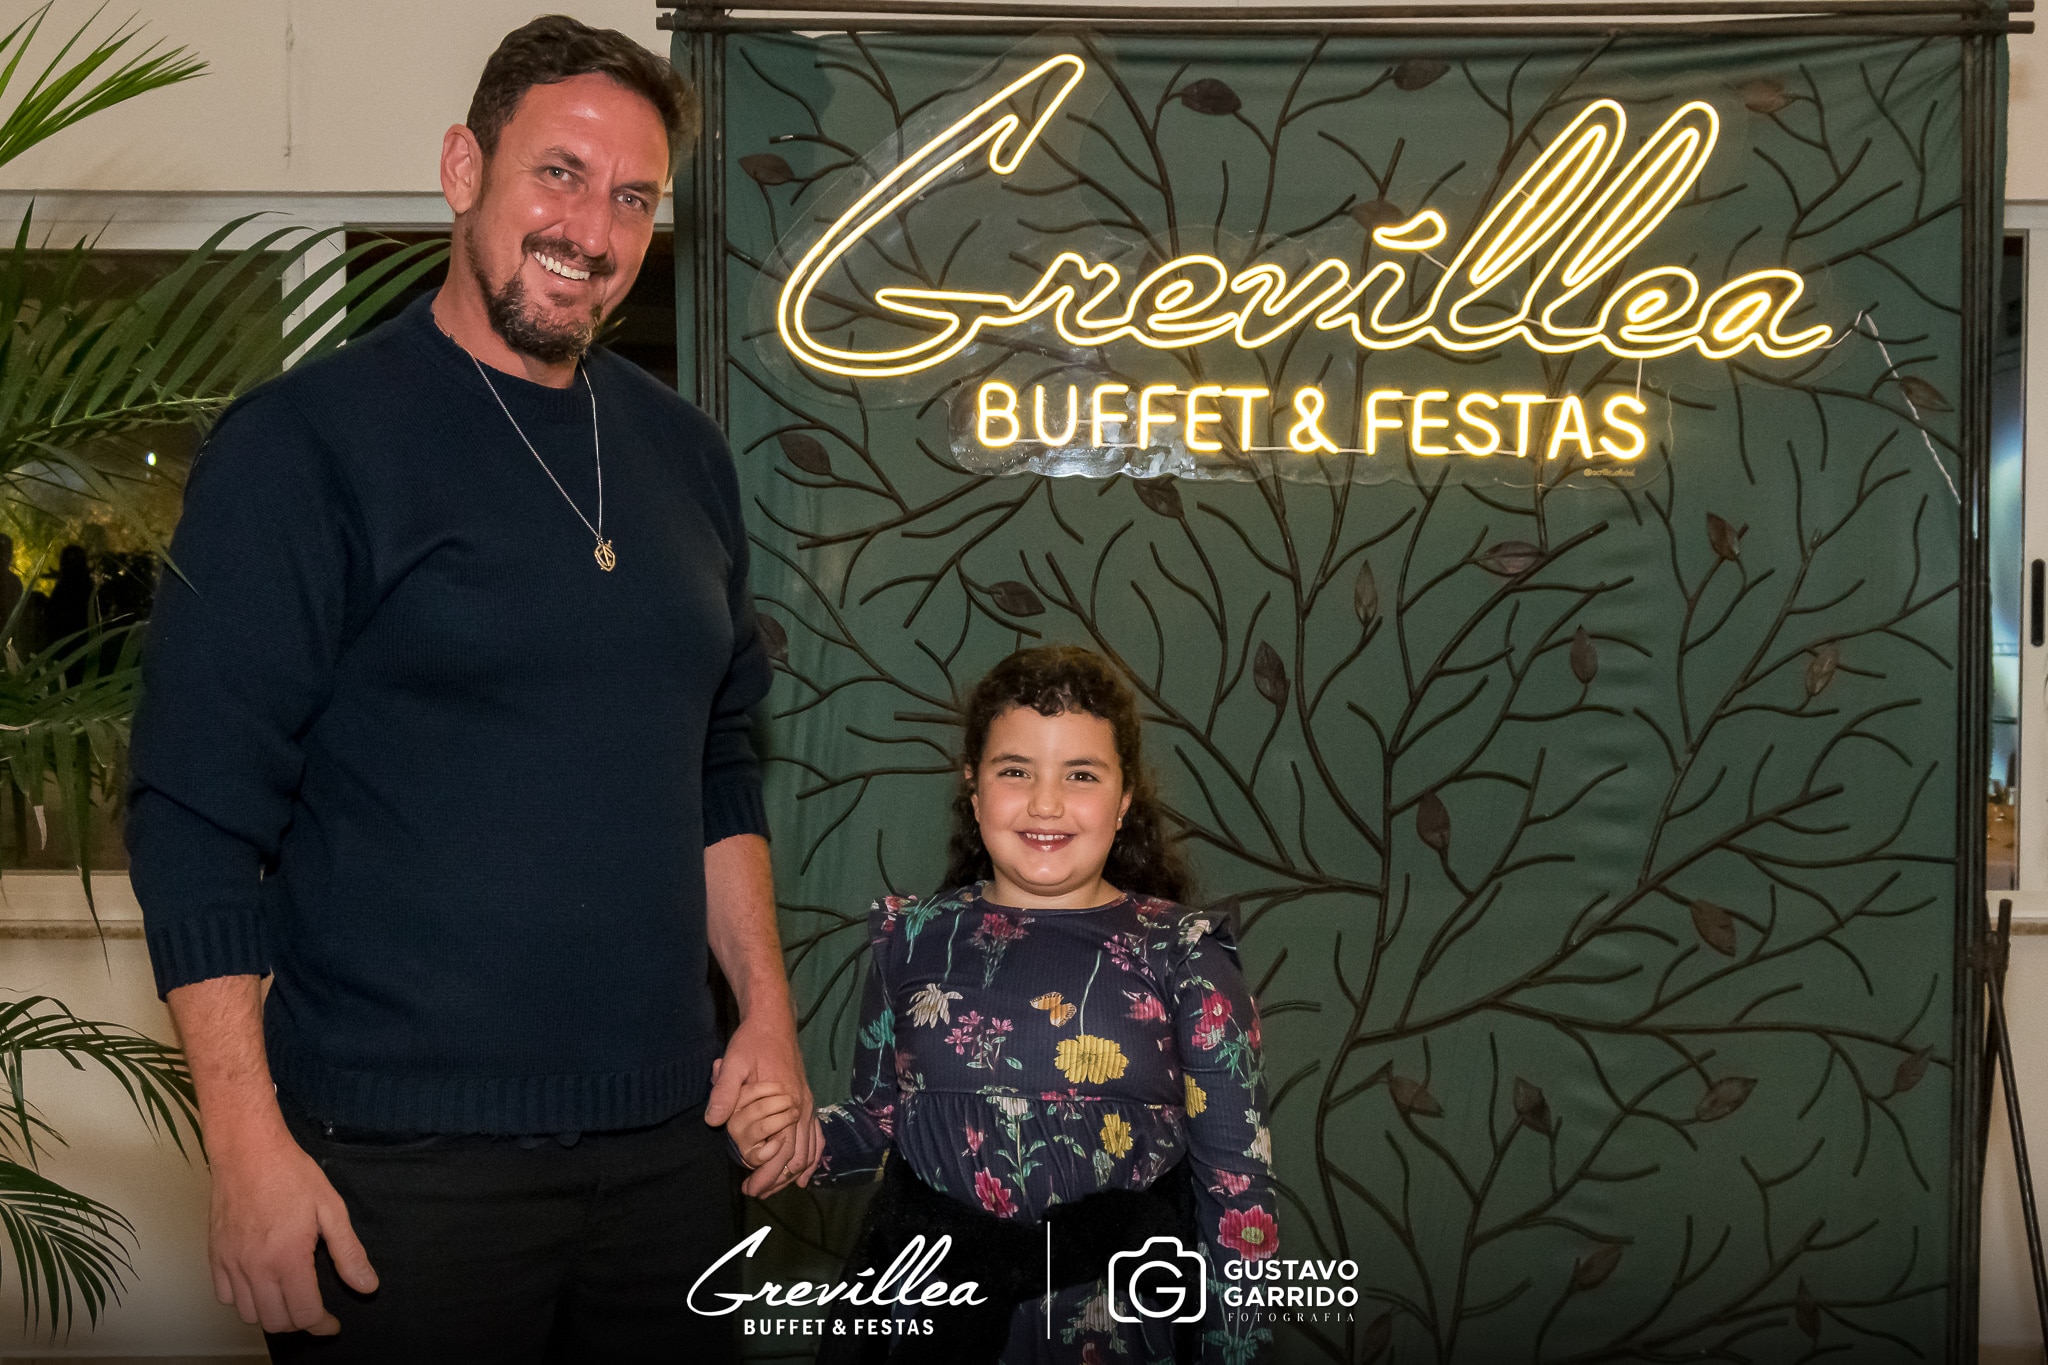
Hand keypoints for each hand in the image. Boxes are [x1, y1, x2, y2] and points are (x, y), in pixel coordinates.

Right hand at [207, 1122, 377, 1334]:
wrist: (248, 1151)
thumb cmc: (292, 1175)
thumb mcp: (331, 1209)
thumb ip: (348, 1252)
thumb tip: (367, 1286)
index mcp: (287, 1258)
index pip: (304, 1314)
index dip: (321, 1325)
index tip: (332, 1323)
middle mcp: (254, 1267)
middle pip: (275, 1322)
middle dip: (299, 1323)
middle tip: (313, 1309)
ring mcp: (231, 1263)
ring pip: (248, 1314)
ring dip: (271, 1313)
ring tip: (288, 1297)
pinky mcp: (215, 1256)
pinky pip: (225, 1296)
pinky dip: (243, 1300)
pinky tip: (260, 1283)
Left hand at [706, 1018, 819, 1197]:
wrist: (773, 1021)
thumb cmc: (752, 1042)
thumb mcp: (733, 1062)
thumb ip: (724, 1091)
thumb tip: (713, 1122)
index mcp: (786, 1101)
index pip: (781, 1150)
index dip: (767, 1174)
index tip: (751, 1188)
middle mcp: (802, 1107)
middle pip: (797, 1155)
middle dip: (778, 1179)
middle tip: (757, 1193)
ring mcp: (807, 1104)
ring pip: (808, 1149)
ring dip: (793, 1172)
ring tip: (775, 1188)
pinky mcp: (807, 1100)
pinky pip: (816, 1136)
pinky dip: (812, 1157)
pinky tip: (804, 1174)